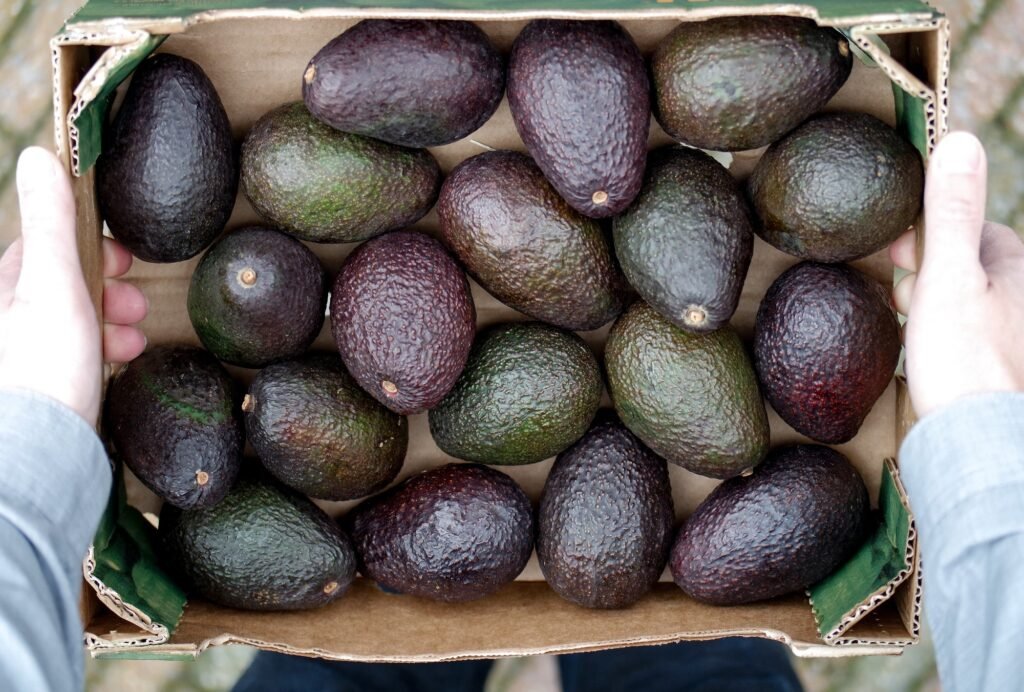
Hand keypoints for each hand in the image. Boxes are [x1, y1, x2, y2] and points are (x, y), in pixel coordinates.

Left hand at [0, 147, 147, 423]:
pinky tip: (120, 361)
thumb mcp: (52, 284)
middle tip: (135, 300)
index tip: (121, 257)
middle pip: (59, 286)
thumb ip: (51, 222)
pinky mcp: (40, 389)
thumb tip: (39, 154)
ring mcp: (20, 356)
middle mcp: (5, 322)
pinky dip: (101, 352)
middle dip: (105, 288)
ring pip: (71, 323)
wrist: (40, 454)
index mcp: (0, 290)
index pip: (42, 249)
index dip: (87, 245)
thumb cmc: (42, 367)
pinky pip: (74, 355)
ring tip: (134, 338)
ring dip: (110, 322)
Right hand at [891, 132, 1023, 417]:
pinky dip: (939, 341)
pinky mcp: (991, 376)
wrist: (976, 444)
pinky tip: (923, 357)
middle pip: (969, 269)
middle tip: (900, 290)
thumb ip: (951, 212)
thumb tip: (961, 138)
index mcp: (1014, 272)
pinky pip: (961, 342)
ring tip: (906, 323)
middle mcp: (1019, 305)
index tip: (900, 252)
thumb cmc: (964, 358)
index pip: (976, 231)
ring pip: (964, 307)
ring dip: (932, 308)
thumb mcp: (948, 274)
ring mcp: (1007, 341)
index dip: (935, 235)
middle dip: (931, 272)